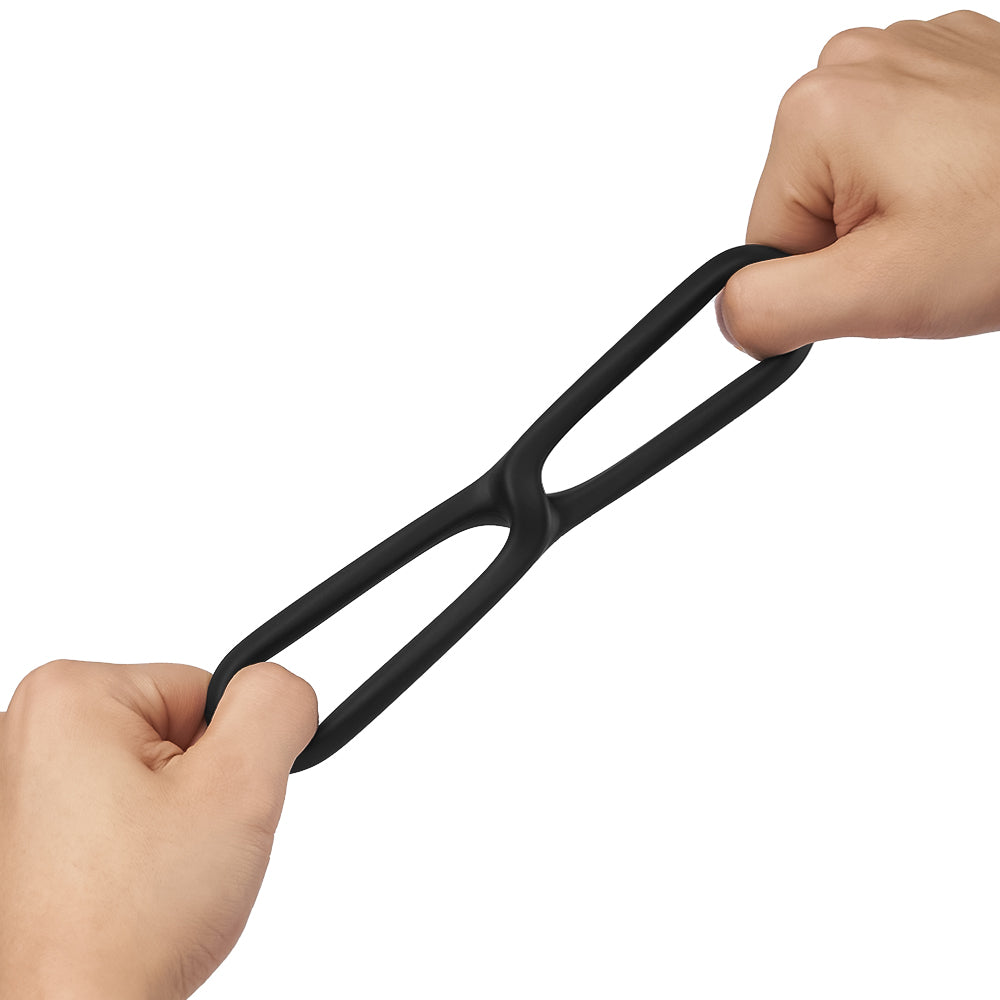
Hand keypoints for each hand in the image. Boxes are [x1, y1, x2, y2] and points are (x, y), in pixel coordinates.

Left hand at [0, 659, 317, 998]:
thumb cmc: (129, 924)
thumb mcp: (240, 788)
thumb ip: (276, 707)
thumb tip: (285, 685)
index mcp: (69, 697)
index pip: (204, 694)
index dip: (228, 758)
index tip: (202, 815)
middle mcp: (23, 733)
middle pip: (171, 733)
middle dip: (196, 792)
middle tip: (176, 855)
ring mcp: (13, 791)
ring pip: (145, 780)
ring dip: (166, 825)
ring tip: (147, 882)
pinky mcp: (19, 839)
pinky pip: (110, 817)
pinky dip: (129, 851)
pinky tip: (121, 894)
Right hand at [715, 10, 999, 358]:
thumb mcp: (877, 292)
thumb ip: (770, 308)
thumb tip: (727, 315)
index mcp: (817, 110)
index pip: (766, 237)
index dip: (825, 278)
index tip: (890, 271)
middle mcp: (853, 62)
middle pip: (808, 201)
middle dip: (861, 242)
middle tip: (934, 246)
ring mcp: (909, 50)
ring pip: (857, 177)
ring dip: (899, 211)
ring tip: (963, 214)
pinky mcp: (952, 59)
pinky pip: (904, 144)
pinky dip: (933, 176)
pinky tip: (978, 185)